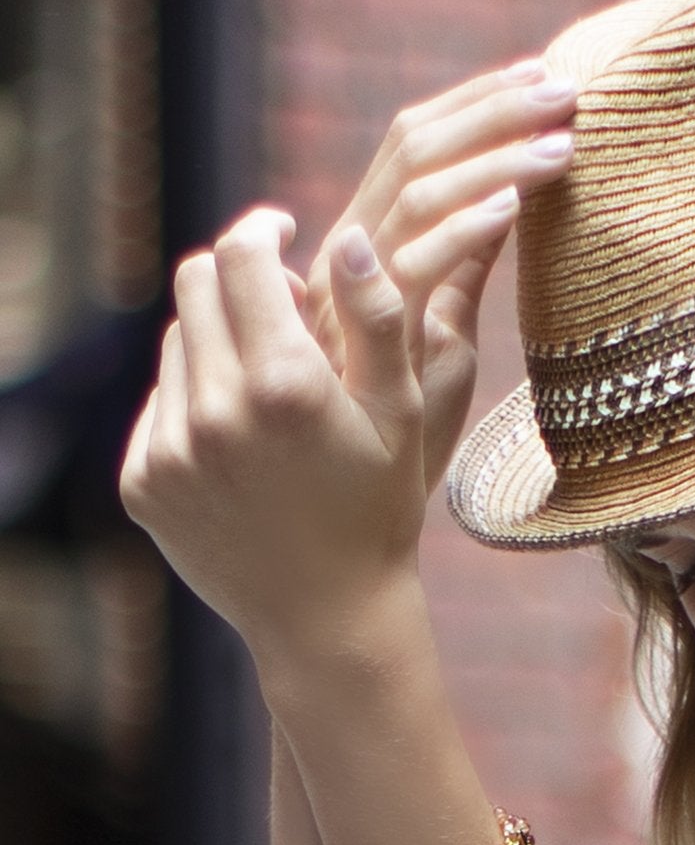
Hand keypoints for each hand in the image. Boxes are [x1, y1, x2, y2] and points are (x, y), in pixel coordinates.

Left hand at [120, 206, 430, 670]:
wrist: (328, 617)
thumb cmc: (377, 510)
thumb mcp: (400, 414)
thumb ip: (376, 319)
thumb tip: (349, 237)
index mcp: (284, 383)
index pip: (241, 255)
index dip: (261, 227)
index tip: (280, 228)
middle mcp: (216, 410)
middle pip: (196, 285)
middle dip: (236, 279)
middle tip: (279, 308)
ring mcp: (171, 449)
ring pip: (177, 344)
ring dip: (217, 344)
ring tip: (267, 389)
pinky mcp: (143, 482)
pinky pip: (158, 406)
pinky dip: (193, 402)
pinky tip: (240, 441)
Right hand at [304, 61, 575, 490]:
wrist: (356, 518)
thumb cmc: (396, 435)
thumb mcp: (444, 339)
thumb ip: (464, 270)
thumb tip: (509, 201)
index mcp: (368, 249)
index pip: (413, 144)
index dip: (476, 103)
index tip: (544, 75)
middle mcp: (351, 258)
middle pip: (412, 144)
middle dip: (493, 107)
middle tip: (566, 85)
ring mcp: (353, 295)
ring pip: (415, 190)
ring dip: (494, 156)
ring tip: (562, 139)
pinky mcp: (370, 341)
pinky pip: (413, 265)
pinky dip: (464, 227)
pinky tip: (516, 204)